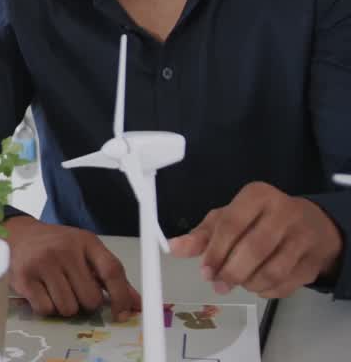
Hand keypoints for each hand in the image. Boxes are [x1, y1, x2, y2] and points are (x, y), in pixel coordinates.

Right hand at [5, 216, 139, 319]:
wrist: (18, 234)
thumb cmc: (57, 245)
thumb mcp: (85, 251)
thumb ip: (110, 276)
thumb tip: (137, 304)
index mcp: (85, 242)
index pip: (112, 270)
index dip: (121, 296)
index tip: (122, 313)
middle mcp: (64, 250)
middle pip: (90, 298)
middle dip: (86, 303)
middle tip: (75, 291)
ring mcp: (42, 263)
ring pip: (68, 308)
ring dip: (66, 306)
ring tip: (57, 290)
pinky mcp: (23, 277)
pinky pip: (46, 309)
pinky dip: (47, 307)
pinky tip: (42, 292)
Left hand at [169, 182, 343, 297]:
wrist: (312, 224)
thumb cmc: (261, 220)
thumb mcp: (228, 218)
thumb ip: (201, 235)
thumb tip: (173, 248)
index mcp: (257, 196)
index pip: (232, 224)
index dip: (216, 251)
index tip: (205, 272)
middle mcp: (284, 212)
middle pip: (254, 248)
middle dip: (232, 272)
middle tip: (219, 285)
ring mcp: (304, 236)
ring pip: (273, 269)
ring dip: (250, 283)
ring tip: (239, 283)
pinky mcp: (315, 260)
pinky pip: (287, 283)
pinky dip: (268, 291)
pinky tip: (258, 286)